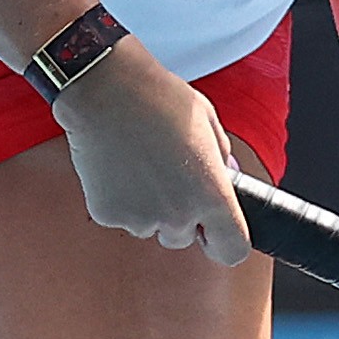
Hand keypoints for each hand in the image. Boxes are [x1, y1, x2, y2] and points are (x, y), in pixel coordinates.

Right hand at [51, 49, 249, 260]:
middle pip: (183, 238)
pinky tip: (118, 165)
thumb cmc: (159, 98)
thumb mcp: (208, 122)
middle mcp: (178, 215)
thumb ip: (220, 159)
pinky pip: (121, 216)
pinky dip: (119, 199)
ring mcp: (139, 218)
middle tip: (165, 175)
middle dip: (179, 216)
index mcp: (212, 194)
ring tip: (139, 163)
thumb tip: (225, 177)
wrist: (105, 89)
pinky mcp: (107, 214)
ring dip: (148, 207)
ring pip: (149, 227)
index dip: (224, 242)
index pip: (232, 249)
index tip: (214, 232)